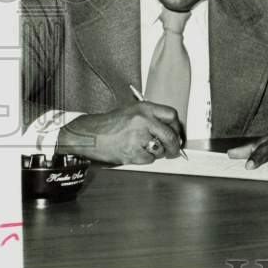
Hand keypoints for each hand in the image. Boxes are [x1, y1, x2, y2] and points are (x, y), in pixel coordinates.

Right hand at [58, 102, 183, 164]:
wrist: (90, 134)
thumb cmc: (111, 124)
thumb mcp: (133, 111)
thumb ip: (152, 117)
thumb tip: (172, 131)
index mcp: (145, 108)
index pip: (172, 115)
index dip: (177, 127)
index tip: (177, 134)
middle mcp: (143, 120)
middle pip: (170, 135)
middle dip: (174, 146)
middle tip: (174, 151)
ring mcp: (138, 137)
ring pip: (160, 149)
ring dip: (157, 152)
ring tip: (144, 148)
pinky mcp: (132, 151)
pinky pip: (148, 159)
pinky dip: (145, 159)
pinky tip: (135, 152)